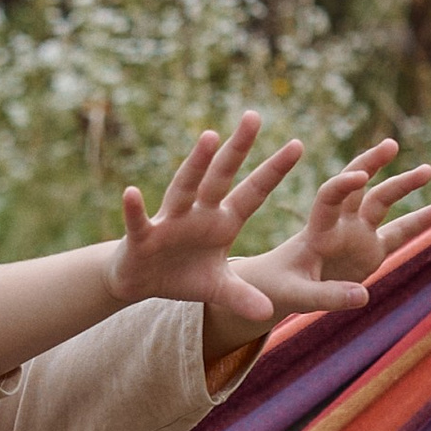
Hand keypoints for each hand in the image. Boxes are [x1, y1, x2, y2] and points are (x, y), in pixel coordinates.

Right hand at [109, 113, 305, 329]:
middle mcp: (199, 213)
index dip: (274, 171)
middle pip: (221, 176)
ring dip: (196, 164)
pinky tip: (131, 193)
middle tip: (254, 116)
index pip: (253, 192)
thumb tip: (268, 313)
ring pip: (185, 187)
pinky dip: (135, 209)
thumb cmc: (182, 275)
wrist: (140, 280)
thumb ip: (242, 297)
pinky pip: (139, 221)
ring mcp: (170, 221)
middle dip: (237, 149)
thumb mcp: (217, 289)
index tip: (298, 145)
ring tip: (209, 138)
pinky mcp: (142, 236)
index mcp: (222, 222)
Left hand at [229, 139, 430, 323]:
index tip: (359, 176)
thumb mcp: (297, 295)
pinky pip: (401, 232)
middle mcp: (339, 225)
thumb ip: (327, 296)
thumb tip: (363, 297)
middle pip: (357, 187)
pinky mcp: (371, 250)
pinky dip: (422, 219)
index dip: (342, 186)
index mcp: (316, 231)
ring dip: (403, 184)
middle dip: (371, 164)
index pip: (329, 199)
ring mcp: (357, 235)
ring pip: (382, 201)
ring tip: (428, 168)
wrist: (278, 286)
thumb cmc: (280, 288)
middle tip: (391, 145)